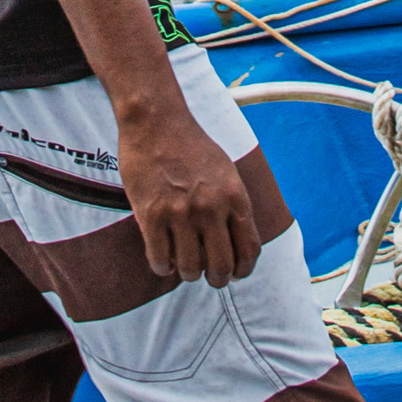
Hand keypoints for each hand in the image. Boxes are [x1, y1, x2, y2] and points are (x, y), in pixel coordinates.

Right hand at [115, 90, 261, 286]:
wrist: (156, 121)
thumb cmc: (191, 146)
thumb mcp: (227, 172)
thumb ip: (233, 205)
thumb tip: (238, 243)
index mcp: (234, 197)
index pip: (249, 249)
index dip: (244, 269)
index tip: (235, 273)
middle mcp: (211, 207)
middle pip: (222, 266)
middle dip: (217, 280)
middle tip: (210, 278)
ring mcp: (180, 212)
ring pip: (190, 268)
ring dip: (188, 274)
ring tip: (184, 266)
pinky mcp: (151, 214)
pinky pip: (160, 259)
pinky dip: (163, 266)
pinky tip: (163, 260)